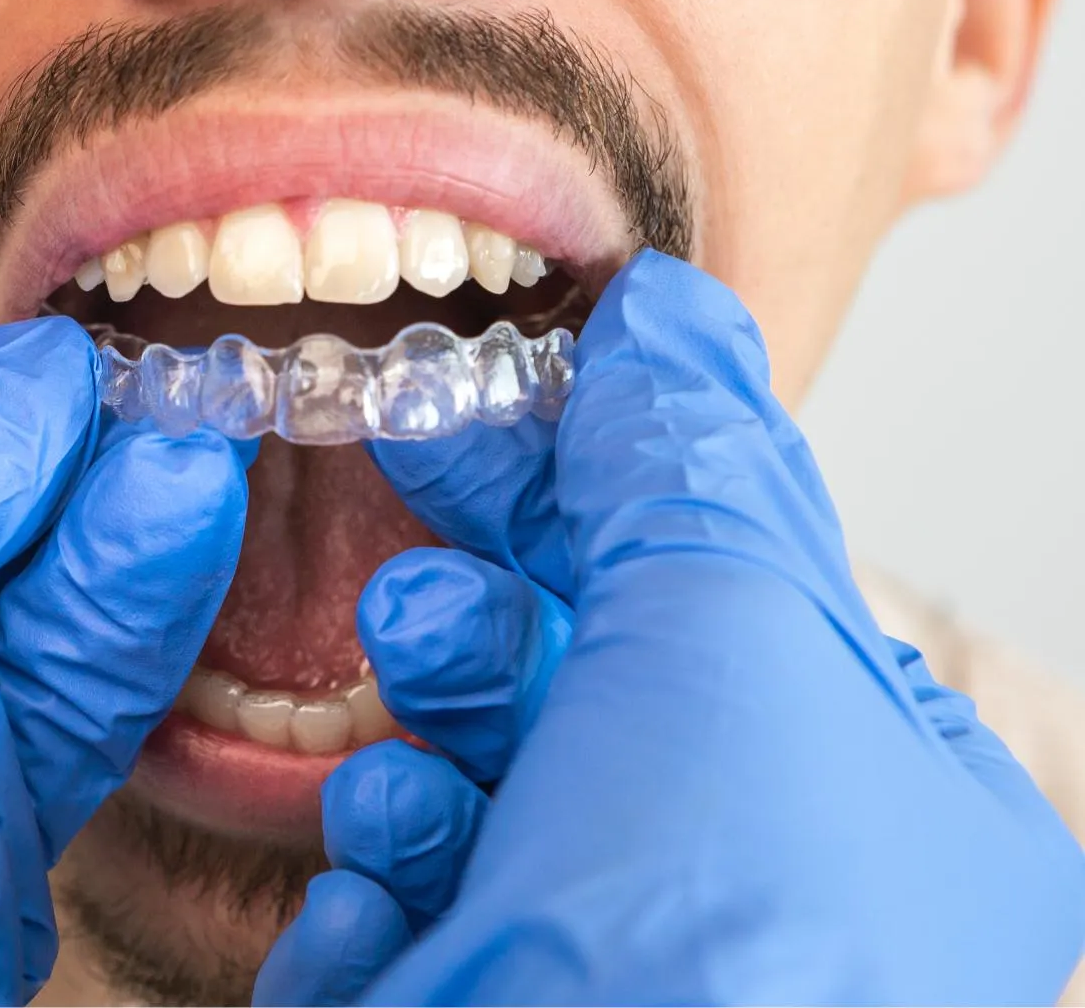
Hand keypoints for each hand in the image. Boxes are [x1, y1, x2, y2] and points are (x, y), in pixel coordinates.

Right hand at [258, 252, 1084, 1003]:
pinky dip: (381, 906)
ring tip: (413, 774)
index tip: (489, 381)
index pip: (724, 578)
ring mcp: (604, 976)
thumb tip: (667, 316)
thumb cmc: (723, 955)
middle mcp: (751, 901)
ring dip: (423, 754)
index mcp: (875, 805)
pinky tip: (394, 929)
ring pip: (470, 789)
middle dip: (486, 596)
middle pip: (582, 674)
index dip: (600, 463)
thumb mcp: (729, 633)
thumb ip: (684, 458)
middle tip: (406, 518)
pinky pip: (399, 917)